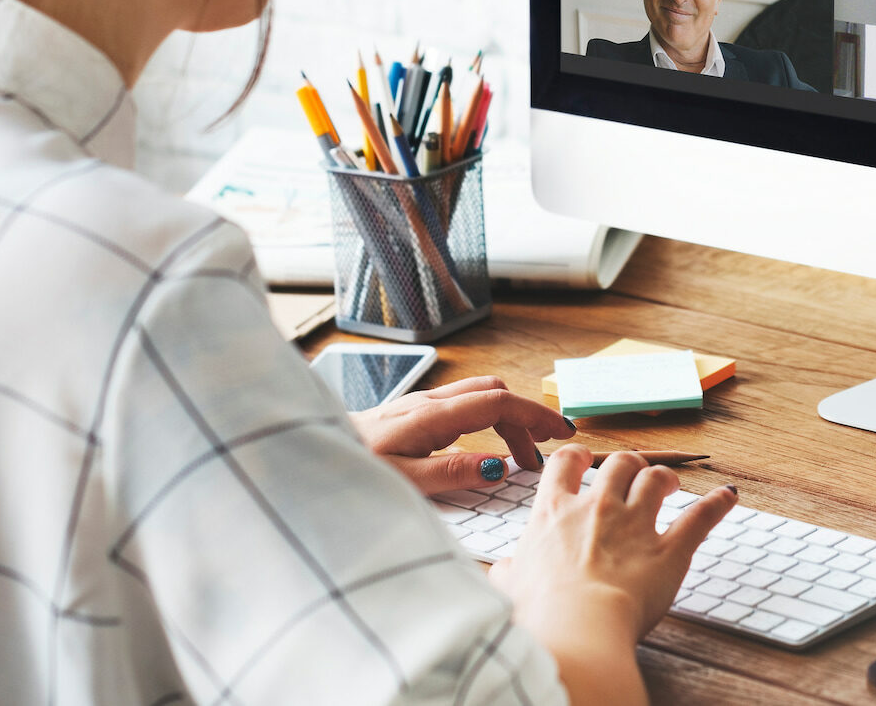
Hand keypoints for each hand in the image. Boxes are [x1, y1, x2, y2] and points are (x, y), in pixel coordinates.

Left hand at [349, 375, 573, 495]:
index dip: (534, 415)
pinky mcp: (412, 413)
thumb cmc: (353, 469)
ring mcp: (420, 405)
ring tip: (520, 457)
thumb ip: (451, 473)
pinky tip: (485, 448)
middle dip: (526, 417)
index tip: (561, 434)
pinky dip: (487, 420)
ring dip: (507, 418)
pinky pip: (462, 405)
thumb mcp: (403, 481)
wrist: (314, 455)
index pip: (498, 402)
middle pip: (494, 393)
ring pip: (479, 396)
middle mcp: (428, 403)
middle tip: (543, 453)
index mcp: (431, 416)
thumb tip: (498, 467)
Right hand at [492, 446, 737, 642]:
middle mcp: (597, 508)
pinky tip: (728, 496)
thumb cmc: (539, 613)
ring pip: (656, 479)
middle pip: (619, 463)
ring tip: (670, 483)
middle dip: (629, 464)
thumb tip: (501, 572)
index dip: (578, 456)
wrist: (576, 628)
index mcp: (554, 513)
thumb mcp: (510, 588)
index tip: (585, 460)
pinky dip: (717, 505)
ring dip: (665, 477)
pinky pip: (699, 518)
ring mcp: (635, 525)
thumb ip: (509, 572)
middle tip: (633, 475)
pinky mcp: (669, 550)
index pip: (566, 463)